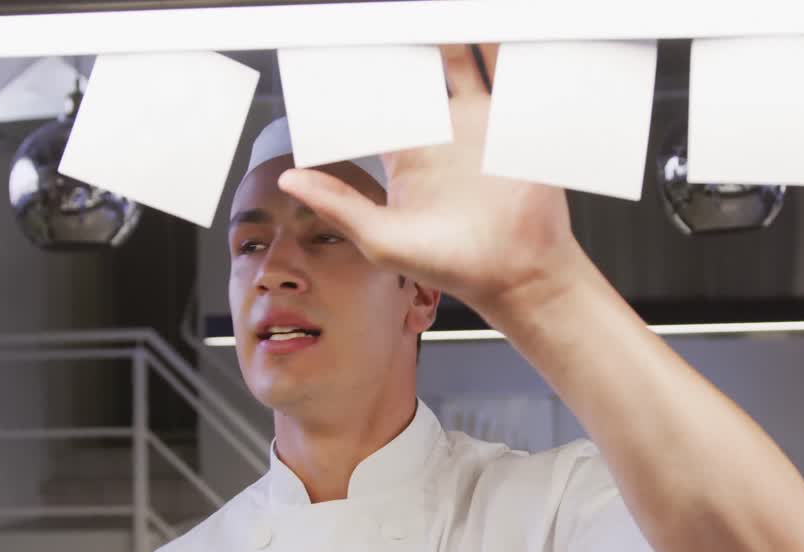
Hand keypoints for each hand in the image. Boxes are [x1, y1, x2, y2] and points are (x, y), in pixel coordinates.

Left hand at [276, 45, 580, 312]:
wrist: (515, 272)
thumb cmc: (450, 264)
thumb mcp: (382, 240)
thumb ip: (338, 204)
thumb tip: (288, 179)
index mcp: (406, 154)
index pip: (373, 104)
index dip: (354, 81)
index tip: (335, 58)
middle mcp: (440, 133)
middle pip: (414, 72)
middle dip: (399, 47)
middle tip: (379, 23)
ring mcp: (476, 123)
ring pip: (457, 61)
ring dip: (445, 37)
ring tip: (430, 17)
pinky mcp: (508, 122)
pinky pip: (500, 73)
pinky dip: (492, 46)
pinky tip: (481, 27)